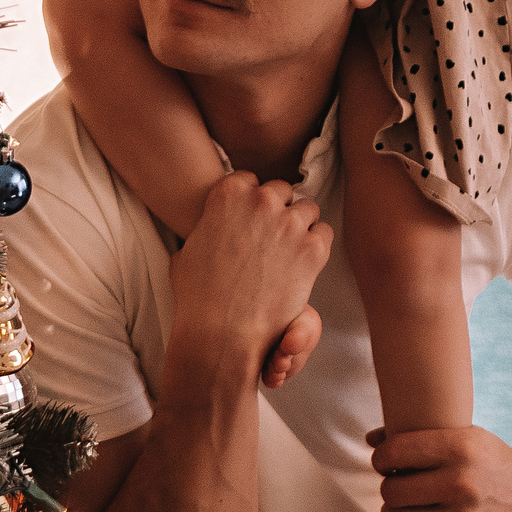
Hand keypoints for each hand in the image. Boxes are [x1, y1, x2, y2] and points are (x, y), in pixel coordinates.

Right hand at [169, 171, 333, 379]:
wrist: (220, 330)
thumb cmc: (198, 296)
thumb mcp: (187, 250)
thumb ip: (204, 230)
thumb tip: (206, 232)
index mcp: (228, 193)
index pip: (249, 181)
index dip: (250, 201)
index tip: (249, 220)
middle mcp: (261, 201)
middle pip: (281, 191)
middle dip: (277, 210)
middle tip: (271, 237)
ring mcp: (289, 223)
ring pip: (307, 209)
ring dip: (300, 225)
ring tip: (289, 250)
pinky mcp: (311, 248)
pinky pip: (324, 233)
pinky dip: (316, 245)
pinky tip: (303, 263)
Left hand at [367, 424, 511, 511]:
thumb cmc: (498, 465)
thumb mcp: (469, 438)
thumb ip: (418, 437)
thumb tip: (369, 441)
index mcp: (461, 447)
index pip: (394, 452)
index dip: (382, 459)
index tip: (388, 465)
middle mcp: (463, 483)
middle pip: (392, 490)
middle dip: (389, 490)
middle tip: (399, 491)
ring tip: (402, 511)